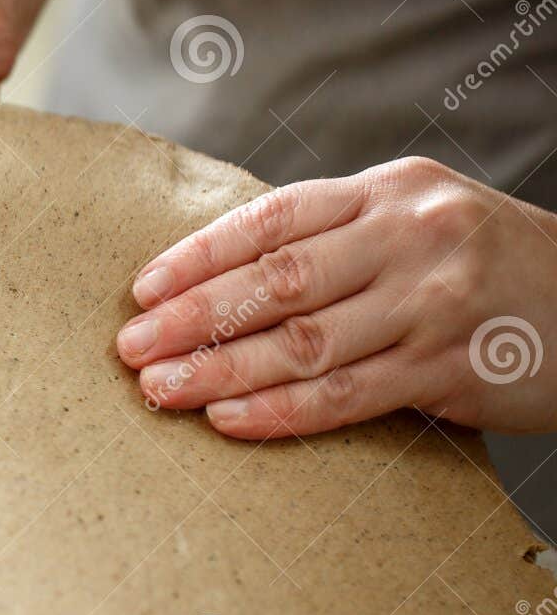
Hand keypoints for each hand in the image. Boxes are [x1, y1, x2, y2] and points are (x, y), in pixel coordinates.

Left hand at [122, 156, 556, 438]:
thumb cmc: (484, 268)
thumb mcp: (417, 222)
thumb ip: (335, 239)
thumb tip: (217, 280)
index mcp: (389, 194)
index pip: (273, 218)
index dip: (200, 255)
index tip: (141, 290)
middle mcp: (410, 239)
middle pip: (277, 280)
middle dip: (193, 316)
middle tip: (129, 348)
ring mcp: (433, 304)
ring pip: (303, 342)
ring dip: (220, 370)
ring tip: (159, 390)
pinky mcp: (450, 369)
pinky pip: (345, 396)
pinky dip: (280, 412)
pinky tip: (227, 421)